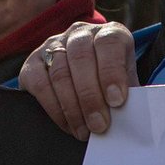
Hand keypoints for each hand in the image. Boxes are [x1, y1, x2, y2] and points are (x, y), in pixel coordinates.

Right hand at [21, 21, 137, 139]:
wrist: (88, 78)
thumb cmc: (112, 84)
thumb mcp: (127, 84)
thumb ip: (130, 96)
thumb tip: (132, 119)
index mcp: (109, 33)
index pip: (109, 44)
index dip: (112, 72)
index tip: (116, 100)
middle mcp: (80, 33)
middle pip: (81, 59)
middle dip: (90, 97)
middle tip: (99, 125)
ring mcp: (53, 45)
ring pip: (59, 73)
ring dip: (72, 107)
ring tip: (84, 131)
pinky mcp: (32, 62)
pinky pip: (39, 84)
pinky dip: (54, 108)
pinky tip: (67, 125)